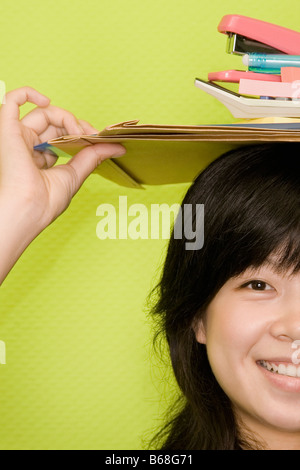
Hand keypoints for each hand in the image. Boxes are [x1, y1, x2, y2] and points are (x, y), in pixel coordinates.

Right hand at [0, 86, 125, 229]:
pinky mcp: (7, 129)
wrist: (29, 209)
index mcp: (39, 160)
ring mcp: (17, 138)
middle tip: (92, 135)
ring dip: (65, 116)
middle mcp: (27, 148)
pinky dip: (27, 93)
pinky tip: (46, 100)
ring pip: (43, 113)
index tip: (97, 139)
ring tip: (77, 130)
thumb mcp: (75, 175)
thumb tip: (117, 147)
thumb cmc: (45, 202)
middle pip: (54, 123)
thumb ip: (93, 157)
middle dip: (77, 125)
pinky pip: (11, 101)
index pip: (61, 137)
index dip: (80, 133)